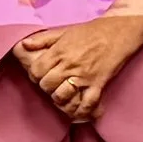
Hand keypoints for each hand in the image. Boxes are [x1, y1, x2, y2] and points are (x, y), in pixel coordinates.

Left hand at [12, 15, 142, 122]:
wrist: (118, 32)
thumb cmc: (91, 32)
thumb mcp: (64, 31)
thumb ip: (43, 39)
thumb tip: (23, 45)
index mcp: (59, 51)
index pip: (36, 71)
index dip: (35, 75)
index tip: (40, 75)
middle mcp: (69, 65)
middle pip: (46, 85)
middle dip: (46, 87)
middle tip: (51, 85)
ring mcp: (84, 76)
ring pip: (62, 97)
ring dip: (60, 99)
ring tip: (62, 95)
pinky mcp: (98, 84)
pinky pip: (87, 103)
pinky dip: (81, 110)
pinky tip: (78, 110)